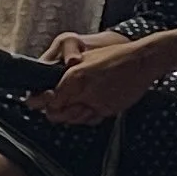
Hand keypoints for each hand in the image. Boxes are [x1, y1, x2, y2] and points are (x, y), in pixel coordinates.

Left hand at [41, 32, 166, 126]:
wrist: (141, 61)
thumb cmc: (115, 56)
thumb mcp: (85, 58)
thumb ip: (67, 73)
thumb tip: (52, 83)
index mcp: (75, 76)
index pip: (49, 99)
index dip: (40, 102)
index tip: (35, 102)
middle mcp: (83, 92)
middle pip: (57, 114)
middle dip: (53, 112)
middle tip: (52, 106)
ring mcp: (97, 103)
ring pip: (73, 119)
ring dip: (69, 115)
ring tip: (72, 104)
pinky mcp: (108, 110)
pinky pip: (91, 119)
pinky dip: (86, 116)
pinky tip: (88, 106)